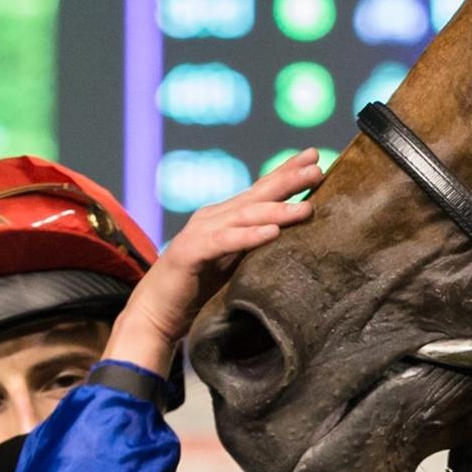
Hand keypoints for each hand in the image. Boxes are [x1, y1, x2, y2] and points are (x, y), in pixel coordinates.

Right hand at [102, 149, 320, 372]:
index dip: (286, 173)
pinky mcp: (191, 252)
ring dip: (277, 209)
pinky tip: (272, 232)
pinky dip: (249, 235)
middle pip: (256, 194)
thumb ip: (255, 246)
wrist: (155, 312)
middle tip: (317, 168)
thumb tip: (293, 238)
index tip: (314, 159)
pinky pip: (225, 241)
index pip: (260, 191)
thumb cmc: (197, 290)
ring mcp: (200, 232)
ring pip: (245, 215)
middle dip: (288, 179)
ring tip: (306, 207)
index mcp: (225, 217)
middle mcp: (213, 217)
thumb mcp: (234, 263)